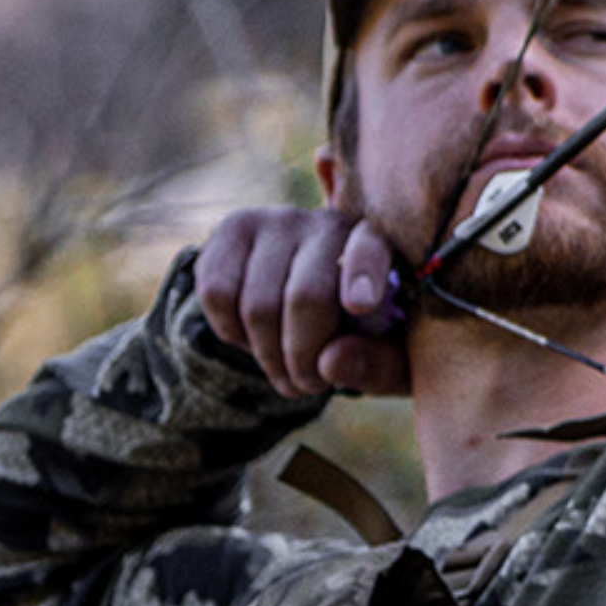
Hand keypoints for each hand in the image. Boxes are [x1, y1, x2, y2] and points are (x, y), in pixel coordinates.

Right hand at [194, 207, 409, 399]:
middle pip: (306, 297)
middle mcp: (328, 222)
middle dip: (303, 358)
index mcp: (380, 244)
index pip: (370, 250)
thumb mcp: (389, 356)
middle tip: (309, 385)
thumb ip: (375, 364)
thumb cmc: (361, 332)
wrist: (309, 302)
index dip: (364, 275)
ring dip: (267, 357)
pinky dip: (229, 332)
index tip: (361, 306)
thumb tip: (330, 363)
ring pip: (257, 305)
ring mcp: (278, 220)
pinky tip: (252, 335)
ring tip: (285, 369)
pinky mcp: (234, 228)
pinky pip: (216, 292)